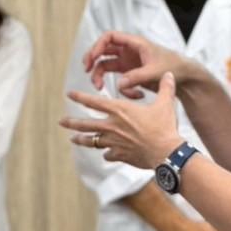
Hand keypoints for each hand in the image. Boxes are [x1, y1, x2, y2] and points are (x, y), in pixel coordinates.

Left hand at [61, 72, 184, 171]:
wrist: (166, 153)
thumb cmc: (164, 127)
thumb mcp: (165, 104)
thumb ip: (165, 88)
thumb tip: (169, 74)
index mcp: (120, 111)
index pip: (94, 102)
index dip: (80, 97)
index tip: (69, 94)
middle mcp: (112, 126)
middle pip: (86, 124)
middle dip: (71, 122)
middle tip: (61, 122)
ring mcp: (114, 142)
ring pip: (92, 141)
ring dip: (81, 139)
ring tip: (73, 139)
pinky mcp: (120, 155)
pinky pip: (108, 154)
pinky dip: (107, 154)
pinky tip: (106, 154)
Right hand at [82, 31, 196, 98]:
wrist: (185, 77)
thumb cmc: (173, 68)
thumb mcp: (155, 72)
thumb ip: (137, 77)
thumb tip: (119, 85)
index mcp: (135, 43)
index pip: (110, 37)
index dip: (98, 45)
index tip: (93, 58)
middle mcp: (128, 50)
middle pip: (103, 49)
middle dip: (92, 59)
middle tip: (86, 69)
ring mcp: (128, 62)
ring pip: (106, 64)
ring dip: (100, 75)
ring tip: (99, 87)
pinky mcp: (130, 73)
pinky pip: (116, 78)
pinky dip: (119, 88)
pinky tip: (133, 95)